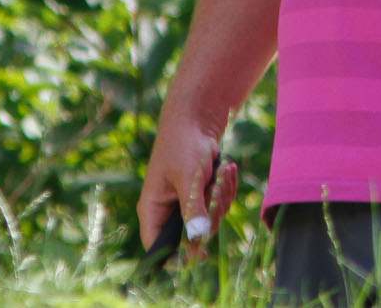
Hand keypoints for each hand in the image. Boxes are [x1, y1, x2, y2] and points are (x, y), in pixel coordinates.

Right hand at [137, 123, 237, 263]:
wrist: (196, 121)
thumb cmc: (183, 145)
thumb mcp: (189, 177)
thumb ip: (192, 207)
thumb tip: (198, 238)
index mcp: (153, 210)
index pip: (158, 247)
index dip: (177, 258)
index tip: (202, 254)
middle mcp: (168, 212)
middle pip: (193, 236)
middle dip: (211, 213)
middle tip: (216, 188)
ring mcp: (186, 206)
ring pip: (211, 222)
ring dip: (222, 198)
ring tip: (224, 170)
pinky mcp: (202, 198)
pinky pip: (219, 208)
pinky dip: (227, 190)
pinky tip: (227, 168)